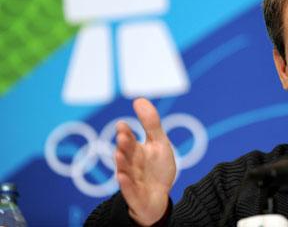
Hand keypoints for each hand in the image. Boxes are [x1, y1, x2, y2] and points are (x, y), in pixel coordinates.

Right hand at [115, 98, 175, 225]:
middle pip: (126, 153)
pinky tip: (122, 177)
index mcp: (136, 150)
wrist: (158, 197)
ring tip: (119, 153)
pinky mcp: (135, 195)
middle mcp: (131, 164)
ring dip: (122, 162)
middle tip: (122, 135)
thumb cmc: (156, 168)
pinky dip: (125, 184)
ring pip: (124, 170)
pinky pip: (129, 189)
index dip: (125, 131)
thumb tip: (139, 99)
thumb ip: (151, 123)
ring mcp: (132, 179)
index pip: (129, 139)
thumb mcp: (158, 143)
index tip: (122, 124)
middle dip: (124, 144)